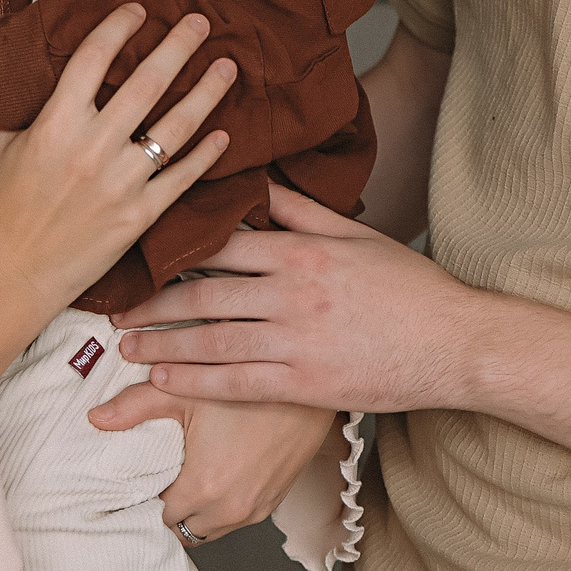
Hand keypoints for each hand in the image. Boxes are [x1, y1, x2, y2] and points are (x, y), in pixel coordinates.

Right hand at [0, 5, 236, 386]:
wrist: (15, 271)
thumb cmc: (5, 207)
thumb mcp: (6, 144)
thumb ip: (32, 106)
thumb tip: (49, 70)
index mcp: (55, 123)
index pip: (93, 58)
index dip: (119, 27)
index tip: (138, 9)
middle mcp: (92, 147)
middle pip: (146, 83)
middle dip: (178, 46)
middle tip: (200, 22)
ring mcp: (120, 182)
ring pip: (175, 127)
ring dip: (205, 93)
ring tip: (226, 67)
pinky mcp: (140, 214)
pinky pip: (182, 177)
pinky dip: (206, 154)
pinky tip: (224, 134)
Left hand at [89, 384, 336, 544]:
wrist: (306, 388)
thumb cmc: (248, 385)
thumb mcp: (185, 389)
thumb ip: (134, 406)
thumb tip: (95, 418)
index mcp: (205, 488)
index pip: (159, 516)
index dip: (146, 498)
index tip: (139, 477)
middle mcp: (232, 509)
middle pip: (183, 529)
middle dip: (168, 508)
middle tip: (157, 477)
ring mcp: (256, 510)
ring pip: (211, 528)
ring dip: (195, 510)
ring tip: (183, 475)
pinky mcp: (274, 503)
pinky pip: (236, 520)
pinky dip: (221, 506)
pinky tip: (215, 473)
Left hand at [111, 182, 487, 414]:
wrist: (456, 342)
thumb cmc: (410, 287)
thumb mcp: (356, 236)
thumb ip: (301, 212)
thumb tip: (257, 186)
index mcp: (301, 252)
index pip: (223, 246)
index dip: (176, 253)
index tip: (141, 255)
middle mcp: (291, 294)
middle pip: (203, 295)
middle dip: (152, 303)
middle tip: (114, 309)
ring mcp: (297, 341)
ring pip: (211, 342)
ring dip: (161, 344)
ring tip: (124, 346)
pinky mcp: (306, 384)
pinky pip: (236, 382)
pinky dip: (194, 379)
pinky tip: (162, 378)